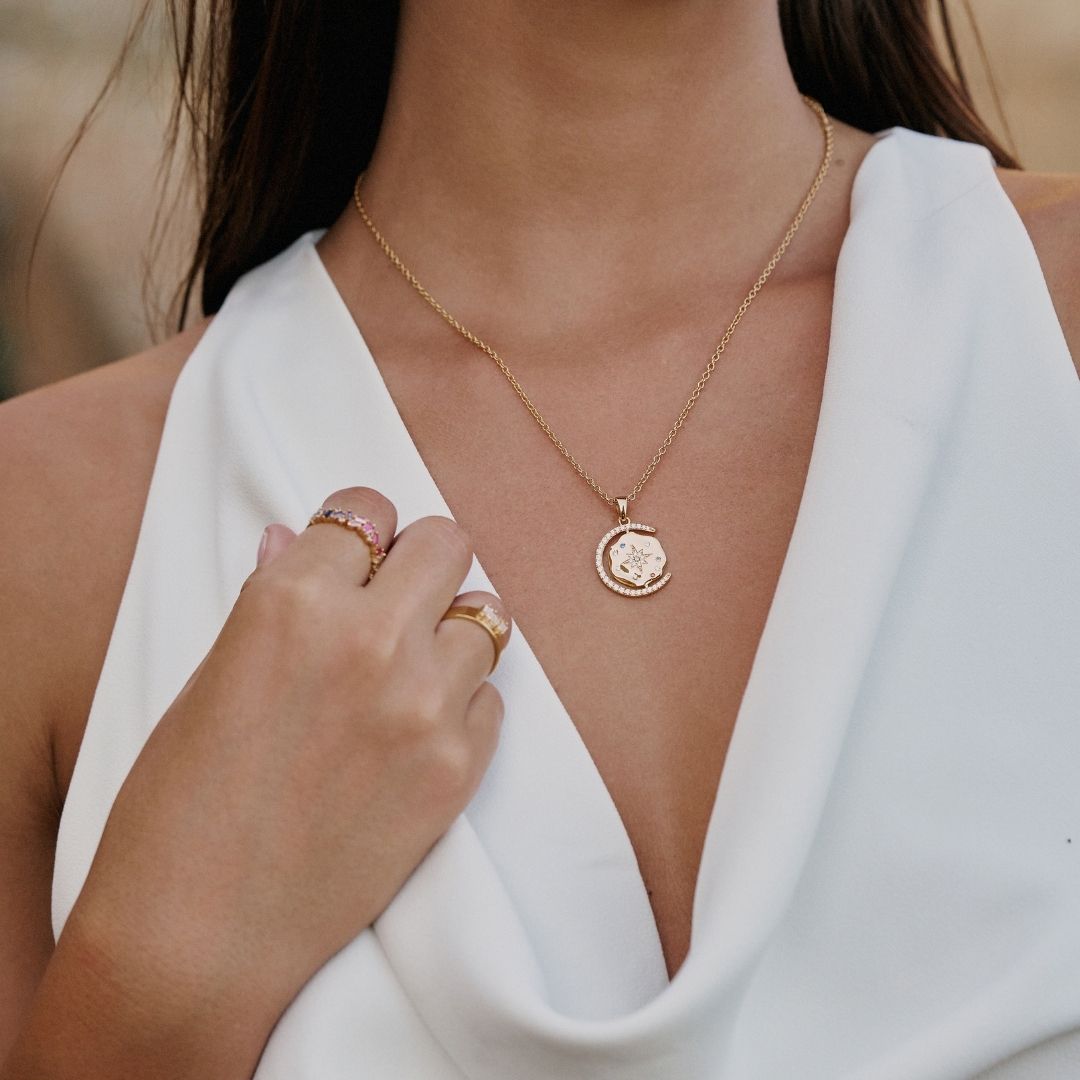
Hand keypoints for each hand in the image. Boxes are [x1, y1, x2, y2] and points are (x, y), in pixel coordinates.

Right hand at [62, 486, 509, 1049]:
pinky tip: (418, 735)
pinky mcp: (458, 767)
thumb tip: (300, 540)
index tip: (361, 555)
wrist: (202, 934)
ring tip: (410, 673)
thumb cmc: (181, 805)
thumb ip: (272, 598)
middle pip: (448, 542)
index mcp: (291, 601)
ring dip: (451, 634)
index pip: (368, 510)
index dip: (364, 533)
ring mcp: (423, 703)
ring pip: (487, 616)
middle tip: (399, 601)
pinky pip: (493, 698)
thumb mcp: (212, 677)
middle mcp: (368, 637)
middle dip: (423, 563)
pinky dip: (464, 704)